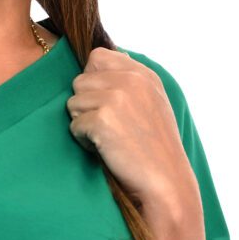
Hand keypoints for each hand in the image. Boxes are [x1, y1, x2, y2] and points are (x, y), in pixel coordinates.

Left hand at [64, 49, 200, 224]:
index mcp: (143, 73)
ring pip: (73, 102)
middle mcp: (131, 79)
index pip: (97, 57)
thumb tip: (95, 63)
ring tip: (107, 139)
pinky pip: (74, 125)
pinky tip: (105, 150)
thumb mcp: (152, 103)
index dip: (93, 81)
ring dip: (83, 123)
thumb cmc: (155, 150)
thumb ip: (129, 81)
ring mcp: (117, 98)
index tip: (106, 105)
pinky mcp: (104, 120)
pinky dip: (84, 141)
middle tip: (107, 128)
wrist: (166, 182)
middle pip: (80, 81)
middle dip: (86, 105)